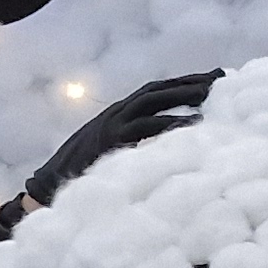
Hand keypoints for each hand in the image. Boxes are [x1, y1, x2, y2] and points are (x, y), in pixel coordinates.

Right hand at [19, 70, 219, 206]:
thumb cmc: (81, 175)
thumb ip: (134, 143)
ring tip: (210, 99)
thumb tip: (169, 146)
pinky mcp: (111, 142)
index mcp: (116, 113)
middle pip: (157, 90)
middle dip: (189, 83)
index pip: (154, 90)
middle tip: (221, 80)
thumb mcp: (108, 151)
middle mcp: (114, 114)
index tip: (211, 79)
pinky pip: (145, 129)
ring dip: (183, 97)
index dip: (183, 83)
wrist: (46, 188)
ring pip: (152, 102)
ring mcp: (111, 126)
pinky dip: (170, 124)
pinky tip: (193, 127)